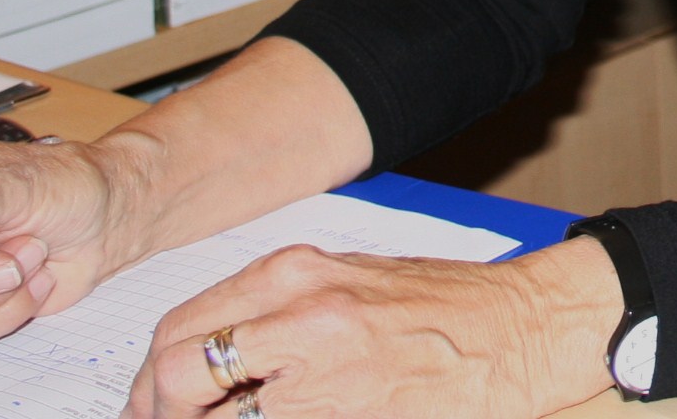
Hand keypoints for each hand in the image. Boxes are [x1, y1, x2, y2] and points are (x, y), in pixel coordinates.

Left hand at [127, 238, 622, 417]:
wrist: (525, 328)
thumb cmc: (448, 305)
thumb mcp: (352, 282)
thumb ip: (280, 311)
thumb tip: (217, 356)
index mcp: (295, 272)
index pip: (181, 329)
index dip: (153, 380)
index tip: (152, 404)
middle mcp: (299, 313)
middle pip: (178, 372)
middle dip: (159, 409)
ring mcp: (322, 372)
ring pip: (218, 415)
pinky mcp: (345, 413)